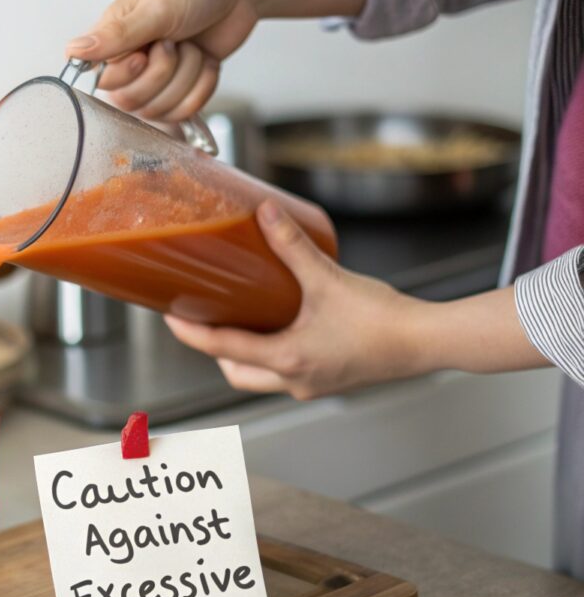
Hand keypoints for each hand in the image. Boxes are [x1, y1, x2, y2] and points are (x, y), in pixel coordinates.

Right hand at [65, 0, 368, 121]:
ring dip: (187, 77)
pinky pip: (184, 113)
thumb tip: (72, 51)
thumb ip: (115, 35)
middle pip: (131, 103)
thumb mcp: (155, 8)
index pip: (105, 84)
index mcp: (114, 39)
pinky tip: (205, 63)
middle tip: (176, 44)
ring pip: (160, 110)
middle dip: (164, 75)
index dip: (130, 74)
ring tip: (192, 48)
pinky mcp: (180, 91)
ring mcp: (156, 80)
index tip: (147, 51)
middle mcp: (130, 63)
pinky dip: (202, 87)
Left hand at [165, 201, 548, 399]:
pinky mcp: (327, 380)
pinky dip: (271, 355)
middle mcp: (294, 379)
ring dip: (243, 355)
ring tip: (240, 320)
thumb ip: (292, 245)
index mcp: (287, 359)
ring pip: (259, 377)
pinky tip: (280, 328)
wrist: (428, 342)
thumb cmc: (383, 319)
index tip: (168, 318)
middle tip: (204, 318)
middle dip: (215, 349)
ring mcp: (311, 385)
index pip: (222, 348)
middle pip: (235, 373)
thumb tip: (265, 212)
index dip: (190, 332)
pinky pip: (285, 374)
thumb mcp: (328, 278)